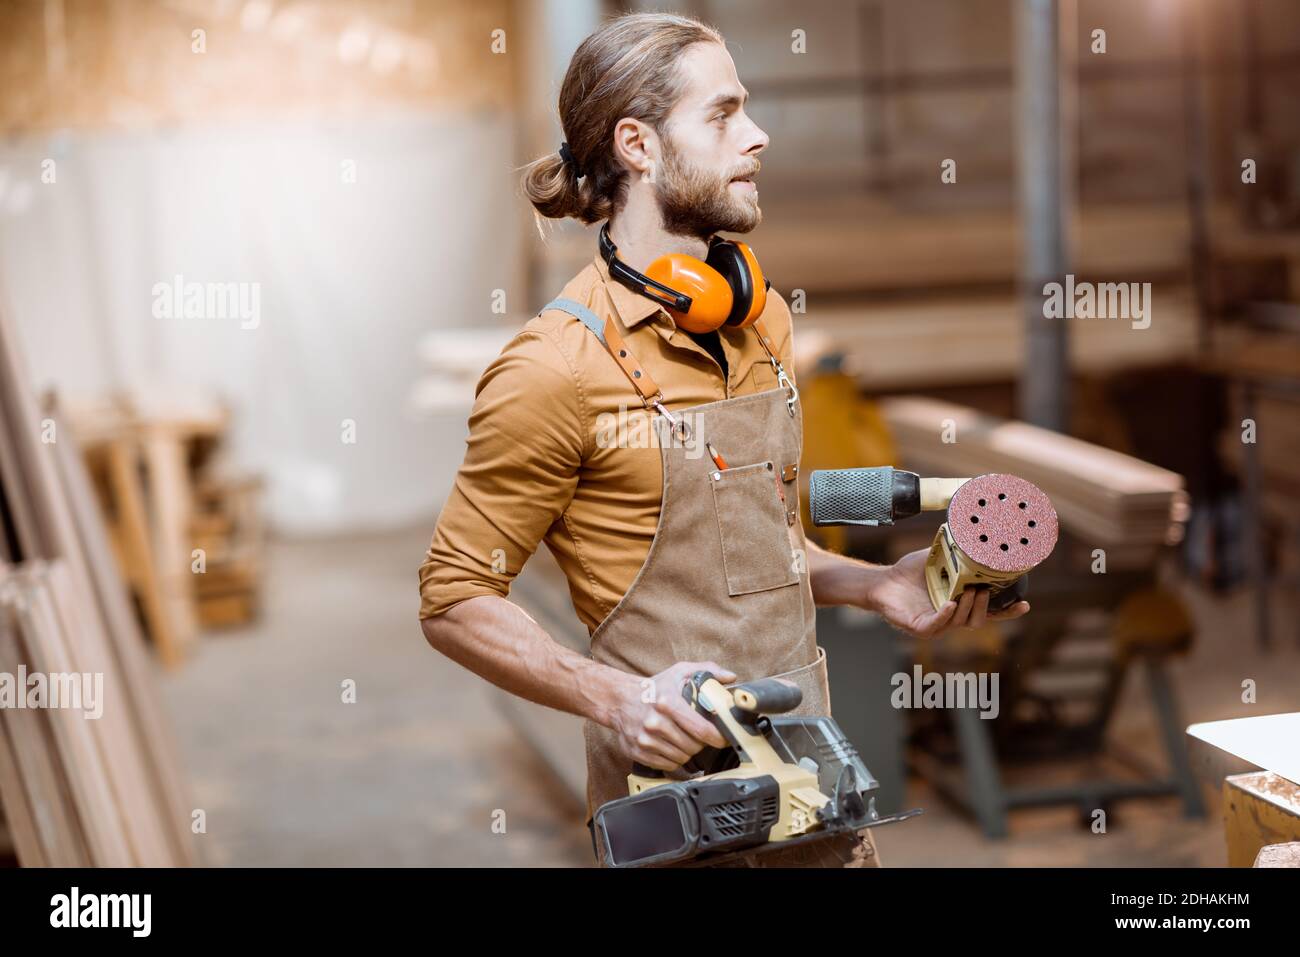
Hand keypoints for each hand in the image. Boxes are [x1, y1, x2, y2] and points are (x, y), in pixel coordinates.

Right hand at [605, 660, 736, 771]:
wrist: (619, 699)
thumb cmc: (654, 688)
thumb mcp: (679, 671)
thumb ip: (707, 670)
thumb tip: (730, 677)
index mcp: (667, 703)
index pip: (701, 730)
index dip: (718, 737)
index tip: (724, 738)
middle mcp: (655, 723)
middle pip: (693, 746)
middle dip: (701, 743)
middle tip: (699, 734)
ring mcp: (645, 740)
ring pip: (682, 758)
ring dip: (688, 751)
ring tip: (684, 739)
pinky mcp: (638, 752)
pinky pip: (668, 765)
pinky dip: (674, 759)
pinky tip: (671, 746)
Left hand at [870, 547, 1029, 638]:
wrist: (883, 580)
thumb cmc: (910, 572)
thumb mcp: (938, 557)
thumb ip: (956, 549)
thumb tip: (973, 528)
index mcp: (960, 602)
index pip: (989, 611)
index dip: (1007, 611)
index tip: (1024, 604)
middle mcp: (951, 616)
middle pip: (978, 620)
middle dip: (986, 607)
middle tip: (984, 589)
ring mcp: (936, 624)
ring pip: (961, 623)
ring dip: (968, 608)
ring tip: (967, 591)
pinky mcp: (919, 627)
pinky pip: (936, 626)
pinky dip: (945, 616)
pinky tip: (949, 604)